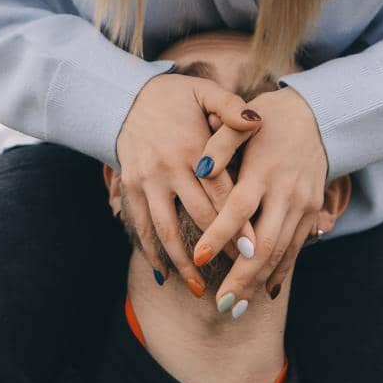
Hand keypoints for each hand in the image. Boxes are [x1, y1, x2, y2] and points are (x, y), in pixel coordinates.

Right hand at [116, 71, 265, 292]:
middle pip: (198, 217)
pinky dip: (152, 252)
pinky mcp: (130, 187)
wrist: (124, 97)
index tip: (254, 250)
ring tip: (201, 290)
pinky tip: (164, 275)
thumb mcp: (204, 92)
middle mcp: (169, 168)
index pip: (221, 193)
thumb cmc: (173, 96)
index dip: (238, 223)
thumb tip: (257, 122)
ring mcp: (147, 181)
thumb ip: (231, 107)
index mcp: (192, 148)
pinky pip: (141, 225)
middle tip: (237, 276)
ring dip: (184, 263)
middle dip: (218, 249)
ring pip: (167, 230)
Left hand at [187, 87, 329, 307]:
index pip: (239, 208)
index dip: (219, 235)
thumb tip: (200, 168)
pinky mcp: (312, 212)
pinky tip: (266, 292)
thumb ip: (219, 143)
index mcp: (263, 170)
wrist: (318, 117)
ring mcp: (302, 205)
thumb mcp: (242, 122)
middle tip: (220, 305)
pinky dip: (282, 272)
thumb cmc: (269, 118)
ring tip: (236, 308)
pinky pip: (297, 248)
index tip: (199, 259)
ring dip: (259, 283)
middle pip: (264, 243)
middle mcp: (286, 192)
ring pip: (281, 252)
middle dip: (242, 277)